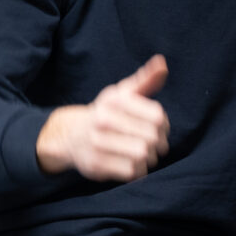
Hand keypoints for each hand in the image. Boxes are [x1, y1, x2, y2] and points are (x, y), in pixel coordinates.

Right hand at [36, 56, 169, 180]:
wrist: (71, 136)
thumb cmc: (106, 113)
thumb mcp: (122, 93)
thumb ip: (145, 80)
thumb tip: (162, 64)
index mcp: (115, 100)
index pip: (157, 116)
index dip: (165, 125)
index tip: (159, 127)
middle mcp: (103, 120)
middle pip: (152, 138)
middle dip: (159, 143)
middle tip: (155, 144)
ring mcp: (98, 143)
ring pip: (143, 155)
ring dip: (149, 158)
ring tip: (144, 154)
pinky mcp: (97, 164)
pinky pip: (132, 172)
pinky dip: (138, 170)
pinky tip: (133, 164)